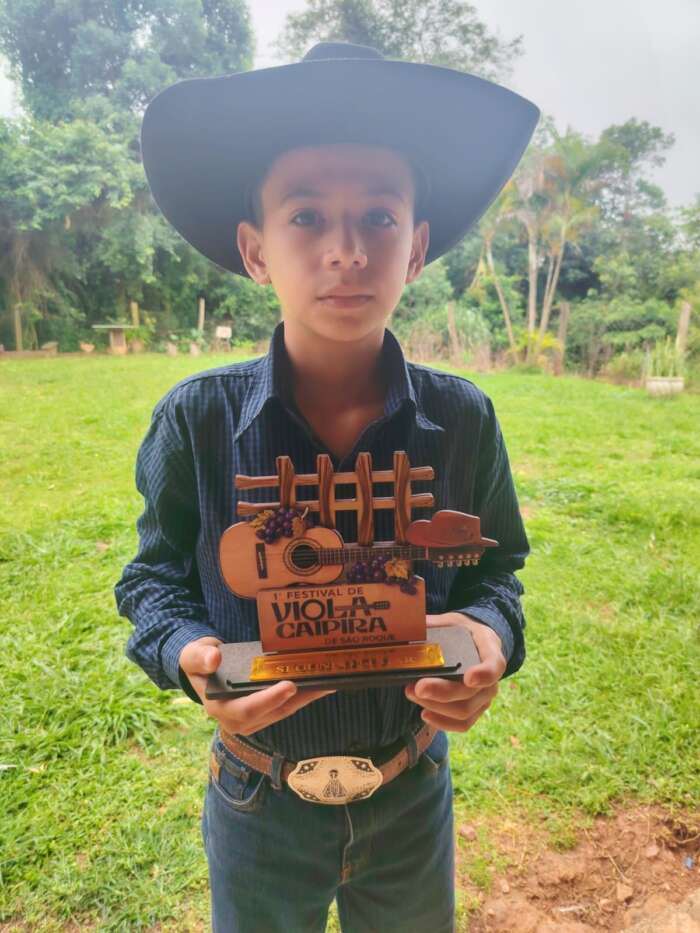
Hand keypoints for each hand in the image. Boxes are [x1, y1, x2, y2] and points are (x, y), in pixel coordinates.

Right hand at [179, 636, 334, 735]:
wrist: (203, 668)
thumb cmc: (199, 661)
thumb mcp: (193, 655)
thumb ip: (201, 657)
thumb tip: (214, 659)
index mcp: (218, 708)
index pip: (246, 710)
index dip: (269, 700)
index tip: (289, 685)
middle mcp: (236, 720)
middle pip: (273, 713)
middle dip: (299, 699)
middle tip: (320, 684)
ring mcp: (252, 719)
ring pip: (284, 711)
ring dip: (307, 699)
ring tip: (328, 684)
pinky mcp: (264, 713)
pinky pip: (286, 707)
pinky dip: (303, 697)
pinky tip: (320, 685)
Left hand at [404, 613, 505, 732]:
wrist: (472, 642)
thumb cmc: (460, 631)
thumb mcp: (451, 621)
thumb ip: (432, 624)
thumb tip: (408, 626)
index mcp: (489, 649)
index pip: (495, 665)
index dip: (484, 674)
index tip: (468, 678)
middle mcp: (492, 677)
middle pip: (472, 692)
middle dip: (443, 693)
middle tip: (417, 687)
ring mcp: (485, 696)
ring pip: (465, 711)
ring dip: (436, 706)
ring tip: (411, 692)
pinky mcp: (476, 710)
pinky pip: (463, 724)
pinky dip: (443, 722)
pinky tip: (424, 713)